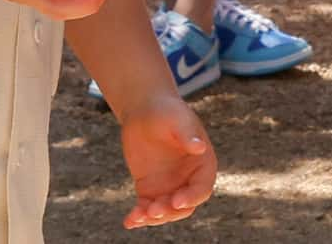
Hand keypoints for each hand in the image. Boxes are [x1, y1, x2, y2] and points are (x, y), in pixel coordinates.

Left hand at [119, 98, 216, 227]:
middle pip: (183, 207)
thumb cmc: (166, 110)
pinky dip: (139, 217)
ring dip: (153, 217)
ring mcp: (169, 187)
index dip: (192, 197)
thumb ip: (188, 134)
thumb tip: (200, 147)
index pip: (202, 188)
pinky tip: (129, 221)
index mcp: (202, 164)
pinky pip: (146, 208)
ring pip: (165, 212)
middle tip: (153, 209)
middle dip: (169, 212)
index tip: (177, 200)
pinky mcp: (150, 189)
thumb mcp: (178, 119)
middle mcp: (187, 179)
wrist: (143, 110)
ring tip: (138, 215)